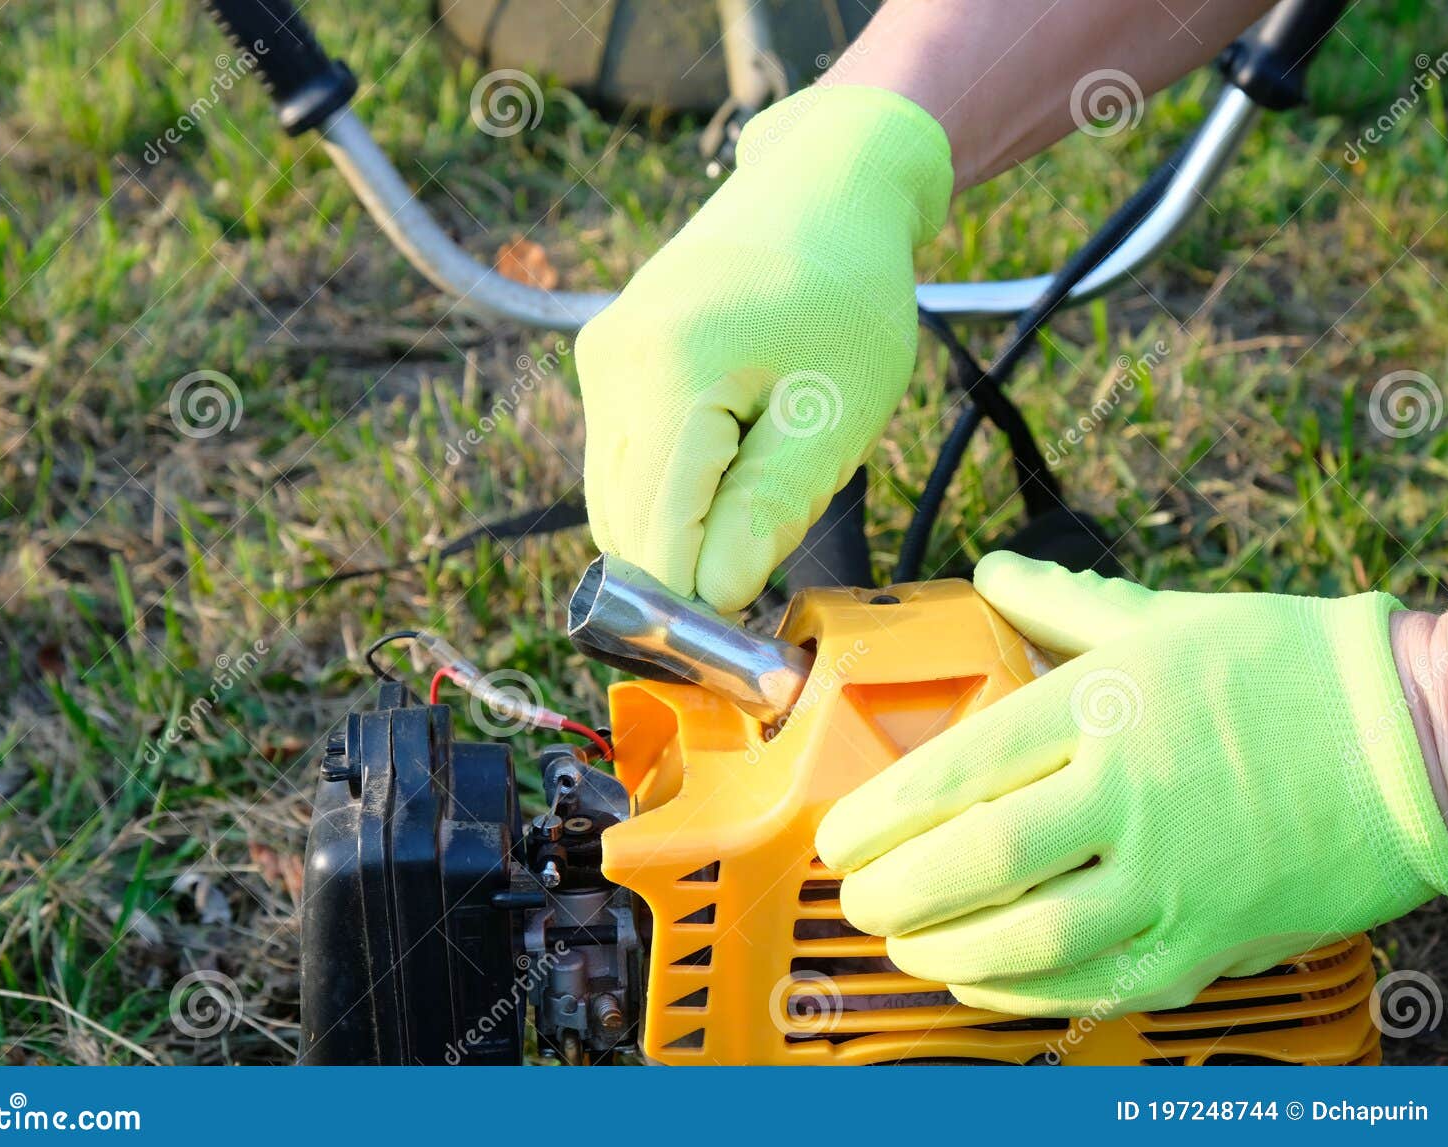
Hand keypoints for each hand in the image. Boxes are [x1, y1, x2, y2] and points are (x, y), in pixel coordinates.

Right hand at [575, 85, 951, 611]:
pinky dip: (664, 495)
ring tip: (748, 532)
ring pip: (614, 501)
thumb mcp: (838, 411)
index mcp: (671, 374)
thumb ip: (771, 506)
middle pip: (623, 528)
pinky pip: (619, 462)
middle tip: (752, 610)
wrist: (819, 188)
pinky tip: (724, 481)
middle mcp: (611, 368)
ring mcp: (599, 361)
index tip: (737, 659)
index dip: (691, 613)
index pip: (657, 538)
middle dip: (678, 583)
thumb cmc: (848, 296)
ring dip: (670, 538)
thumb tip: (715, 596)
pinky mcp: (603, 361)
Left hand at [815, 552, 1447, 1016]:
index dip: (878, 814)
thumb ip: (1059, 603)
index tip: (836, 837)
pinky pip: (1095, 983)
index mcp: (1105, 708)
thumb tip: (988, 572)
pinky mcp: (1210, 940)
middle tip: (854, 897)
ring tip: (901, 944)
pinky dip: (1021, 990)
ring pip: (1027, 937)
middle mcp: (1128, 794)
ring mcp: (1172, 876)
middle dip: (892, 890)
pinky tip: (979, 981)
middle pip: (976, 860)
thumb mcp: (1163, 617)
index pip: (958, 770)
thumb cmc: (1285, 670)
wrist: (1416, 739)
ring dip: (942, 949)